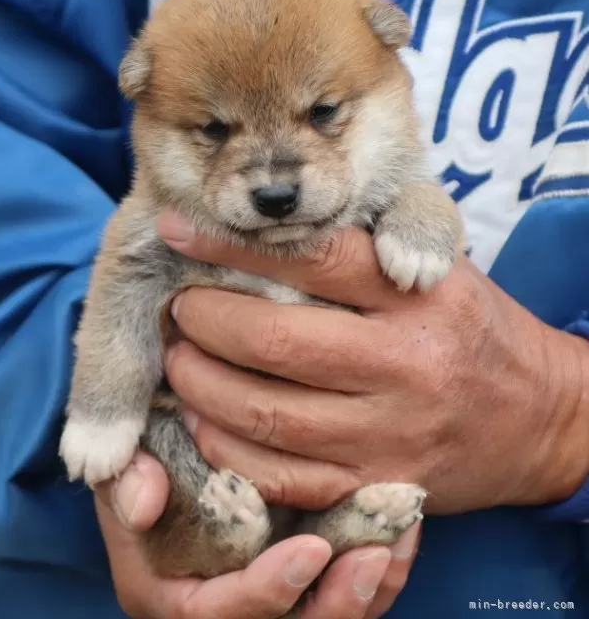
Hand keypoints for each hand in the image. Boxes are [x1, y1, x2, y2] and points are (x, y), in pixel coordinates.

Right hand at [96, 451, 420, 617]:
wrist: (168, 439)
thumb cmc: (145, 452)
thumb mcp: (123, 459)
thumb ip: (125, 478)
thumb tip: (143, 505)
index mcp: (171, 591)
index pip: (219, 614)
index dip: (267, 592)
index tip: (311, 550)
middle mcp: (220, 603)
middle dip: (334, 606)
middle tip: (374, 557)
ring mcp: (263, 588)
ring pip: (321, 615)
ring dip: (368, 591)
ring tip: (398, 542)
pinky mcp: (295, 571)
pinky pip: (341, 587)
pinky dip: (378, 568)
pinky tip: (403, 527)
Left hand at [156, 210, 588, 513]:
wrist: (536, 417)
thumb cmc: (470, 328)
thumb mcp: (438, 265)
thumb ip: (365, 242)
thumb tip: (265, 225)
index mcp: (418, 295)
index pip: (313, 257)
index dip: (231, 244)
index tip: (178, 230)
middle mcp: (403, 365)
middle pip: (273, 339)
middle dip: (203, 320)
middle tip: (180, 307)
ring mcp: (387, 435)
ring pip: (264, 412)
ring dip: (199, 384)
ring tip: (179, 359)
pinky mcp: (374, 487)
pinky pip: (279, 475)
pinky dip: (225, 447)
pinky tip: (203, 419)